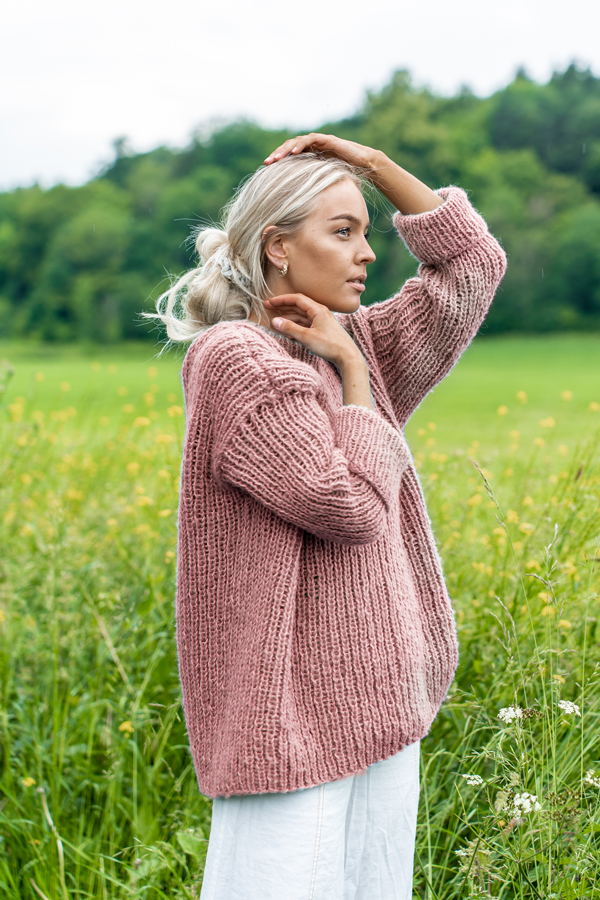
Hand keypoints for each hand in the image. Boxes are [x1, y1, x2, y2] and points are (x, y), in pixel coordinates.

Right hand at [262, 294, 363, 367]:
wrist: (348, 357)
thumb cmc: (330, 346)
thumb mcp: (307, 337)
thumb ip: (290, 328)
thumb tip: (274, 321)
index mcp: (318, 310)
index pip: (297, 299)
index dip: (281, 300)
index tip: (269, 303)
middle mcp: (320, 313)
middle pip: (298, 306)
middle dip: (283, 307)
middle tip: (268, 308)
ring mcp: (322, 322)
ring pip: (301, 317)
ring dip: (288, 318)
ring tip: (275, 322)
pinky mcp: (322, 331)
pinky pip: (306, 325)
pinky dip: (296, 327)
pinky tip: (288, 332)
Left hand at [264, 133, 382, 178]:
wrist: (363, 164)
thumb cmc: (345, 174)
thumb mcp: (324, 182)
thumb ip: (312, 186)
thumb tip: (299, 205)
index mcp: (309, 155)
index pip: (289, 156)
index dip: (278, 161)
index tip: (266, 170)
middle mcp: (312, 147)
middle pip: (290, 148)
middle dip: (277, 155)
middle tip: (267, 163)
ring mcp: (319, 142)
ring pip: (297, 142)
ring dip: (285, 149)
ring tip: (276, 158)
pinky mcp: (327, 140)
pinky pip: (310, 140)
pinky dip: (301, 145)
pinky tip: (293, 152)